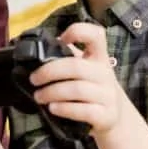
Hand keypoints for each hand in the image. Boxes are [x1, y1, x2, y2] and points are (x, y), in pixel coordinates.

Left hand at [31, 22, 128, 136]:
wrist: (114, 116)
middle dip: (49, 72)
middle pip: (75, 66)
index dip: (78, 32)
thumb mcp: (84, 69)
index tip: (61, 39)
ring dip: (51, 92)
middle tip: (34, 79)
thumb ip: (66, 57)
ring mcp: (108, 95)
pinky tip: (53, 108)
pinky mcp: (106, 116)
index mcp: (99, 57)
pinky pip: (83, 111)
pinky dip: (64, 109)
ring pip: (77, 90)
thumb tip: (39, 49)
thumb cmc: (91, 88)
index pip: (96, 35)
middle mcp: (105, 74)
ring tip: (39, 96)